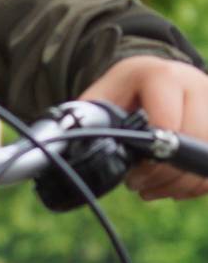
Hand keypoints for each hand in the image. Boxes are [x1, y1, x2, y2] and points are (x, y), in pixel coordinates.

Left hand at [81, 55, 207, 200]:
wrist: (150, 77)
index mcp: (162, 76)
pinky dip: (197, 183)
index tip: (134, 170)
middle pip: (196, 143)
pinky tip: (172, 184)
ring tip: (151, 186)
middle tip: (139, 183)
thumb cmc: (120, 93)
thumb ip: (88, 121)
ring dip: (182, 182)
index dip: (152, 154)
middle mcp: (198, 85)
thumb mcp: (100, 99)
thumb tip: (68, 151)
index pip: (168, 124)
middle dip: (166, 173)